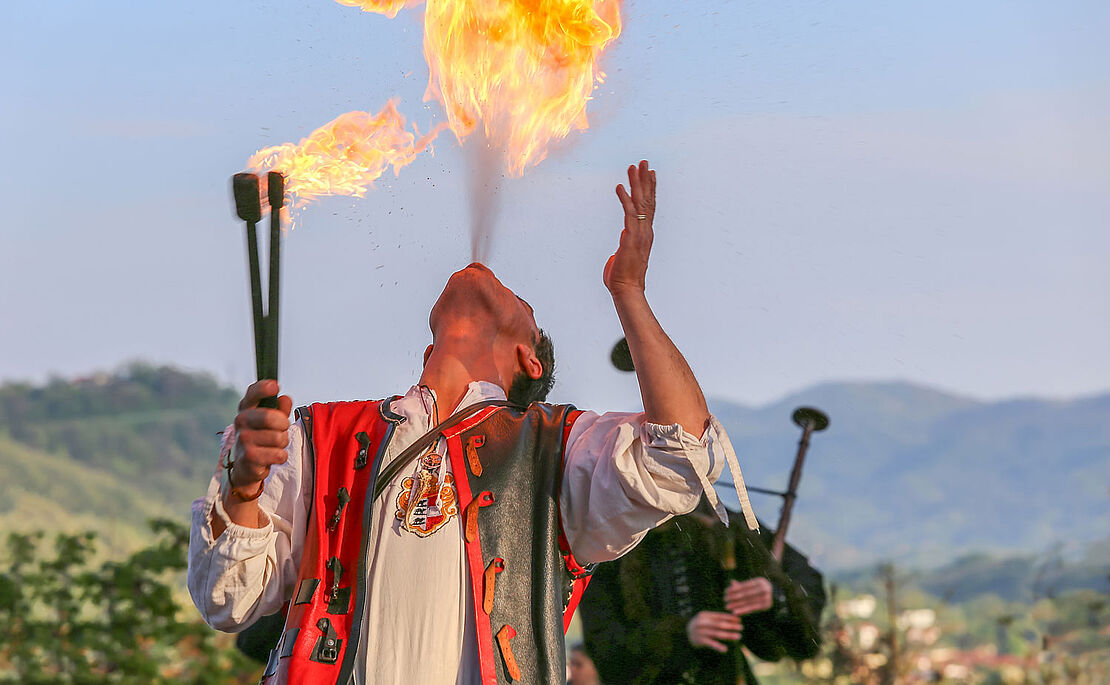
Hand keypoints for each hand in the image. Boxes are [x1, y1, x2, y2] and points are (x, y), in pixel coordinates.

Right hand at [229, 380, 292, 488]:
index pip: (252, 393)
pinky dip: (280, 456)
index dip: (263, 388)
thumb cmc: (262, 437)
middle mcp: (241, 421)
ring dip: (283, 442)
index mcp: (246, 408)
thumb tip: (285, 399)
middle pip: (270, 417)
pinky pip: (278, 454)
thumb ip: (280, 409)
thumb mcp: (272, 421)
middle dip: (284, 424)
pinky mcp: (248, 457)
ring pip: (278, 437)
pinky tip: (271, 457)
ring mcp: (243, 439)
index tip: (275, 386)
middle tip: (281, 429)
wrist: (247, 466)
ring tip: (274, 445)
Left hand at [604, 159, 655, 296]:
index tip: (650, 174)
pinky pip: (628, 213)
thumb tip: (618, 252)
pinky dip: (624, 198)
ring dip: (637, 183)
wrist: (626, 290)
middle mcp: (645, 231)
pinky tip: (619, 186)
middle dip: (646, 180)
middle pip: (648, 200)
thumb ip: (622, 251)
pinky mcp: (630, 237)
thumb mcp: (622, 259)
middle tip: (644, 162)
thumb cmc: (622, 278)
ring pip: (640, 203)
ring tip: (635, 166)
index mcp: (644, 235)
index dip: (650, 190)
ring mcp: (639, 233)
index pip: (649, 208)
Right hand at [686, 611, 742, 652]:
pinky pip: (710, 644)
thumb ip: (717, 619)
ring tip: (738, 636)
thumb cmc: (701, 626)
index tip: (739, 620)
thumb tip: (735, 618)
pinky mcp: (699, 641)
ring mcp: (699, 632)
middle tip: (741, 628)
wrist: (685, 634)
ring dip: (728, 635)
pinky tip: (725, 649)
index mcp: (704, 615)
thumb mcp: (706, 620)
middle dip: (731, 626)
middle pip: (719, 624)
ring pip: (716, 634)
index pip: (719, 616)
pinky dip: (718, 646)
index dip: (730, 618)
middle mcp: (701, 622)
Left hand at [724, 577, 773, 616]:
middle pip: (746, 594)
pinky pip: (752, 609)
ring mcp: (767, 598)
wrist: (776, 596)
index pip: (744, 585)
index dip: (734, 589)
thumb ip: (742, 585)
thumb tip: (732, 583)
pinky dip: (743, 610)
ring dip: (737, 605)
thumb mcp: (752, 585)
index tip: (725, 592)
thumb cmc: (759, 589)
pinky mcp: (767, 606)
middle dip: (734, 597)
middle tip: (724, 600)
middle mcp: (765, 588)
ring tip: (728, 606)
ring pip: (748, 602)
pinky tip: (735, 612)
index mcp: (760, 581)